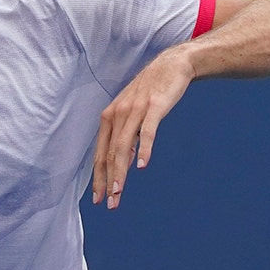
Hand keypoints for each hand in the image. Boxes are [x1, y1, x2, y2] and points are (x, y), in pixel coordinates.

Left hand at [92, 47, 195, 208]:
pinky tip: (141, 166)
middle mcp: (117, 115)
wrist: (171, 66)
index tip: (98, 198)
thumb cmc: (150, 93)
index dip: (98, 177)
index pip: (100, 154)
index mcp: (109, 118)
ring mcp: (135, 110)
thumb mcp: (133, 116)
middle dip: (107, 181)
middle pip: (109, 154)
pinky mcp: (154, 107)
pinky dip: (143, 149)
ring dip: (120, 172)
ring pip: (123, 147)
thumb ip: (126, 138)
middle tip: (108, 203)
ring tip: (119, 192)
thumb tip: (124, 165)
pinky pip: (146, 132)